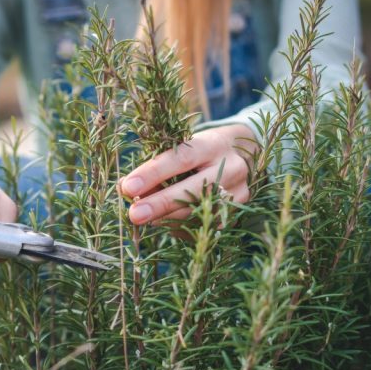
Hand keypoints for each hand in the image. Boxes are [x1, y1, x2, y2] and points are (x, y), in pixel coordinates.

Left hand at [119, 124, 257, 224]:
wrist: (246, 152)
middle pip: (193, 190)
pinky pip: (205, 225)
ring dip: (166, 217)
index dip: (153, 174)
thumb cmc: (202, 149)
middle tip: (134, 215)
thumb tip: (125, 188)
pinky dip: (181, 225)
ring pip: (198, 212)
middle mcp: (231, 167)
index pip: (181, 159)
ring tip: (143, 217)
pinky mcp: (239, 210)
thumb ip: (156, 165)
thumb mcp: (183, 147)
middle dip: (160, 204)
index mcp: (213, 144)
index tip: (128, 188)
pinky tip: (166, 221)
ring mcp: (239, 191)